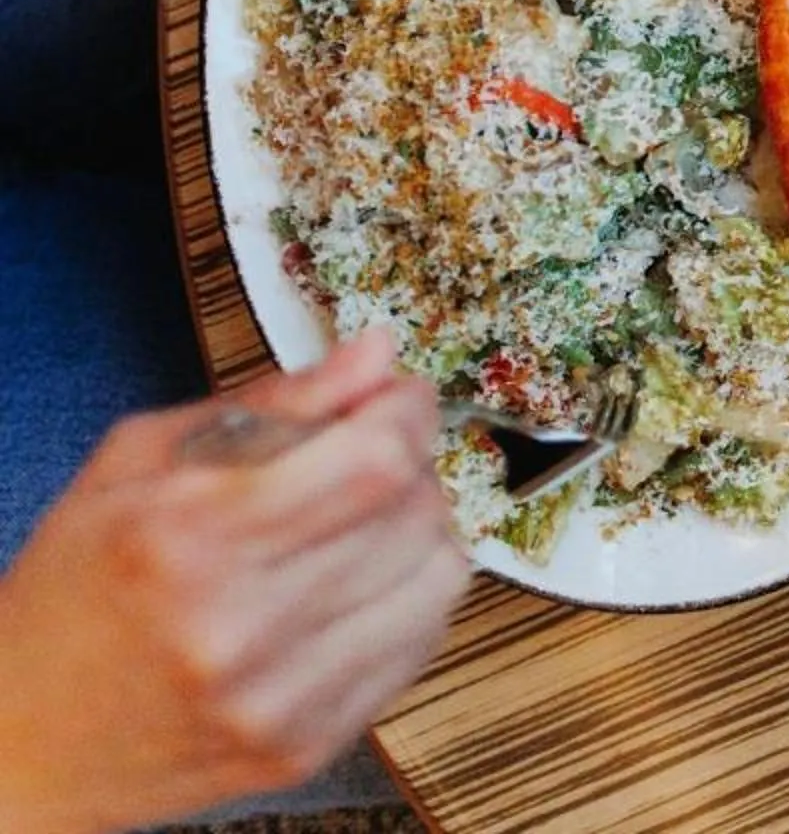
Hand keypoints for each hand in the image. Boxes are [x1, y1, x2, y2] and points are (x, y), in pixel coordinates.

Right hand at [0, 333, 469, 833]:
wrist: (18, 744)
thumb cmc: (70, 595)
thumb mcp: (135, 465)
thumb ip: (271, 403)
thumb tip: (376, 354)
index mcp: (189, 539)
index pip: (374, 461)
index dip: (405, 411)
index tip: (397, 397)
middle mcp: (241, 626)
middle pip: (413, 512)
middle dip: (410, 464)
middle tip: (369, 458)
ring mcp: (280, 698)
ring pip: (437, 576)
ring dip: (419, 532)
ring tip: (361, 526)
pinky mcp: (308, 746)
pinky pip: (422, 645)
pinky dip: (408, 599)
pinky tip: (356, 588)